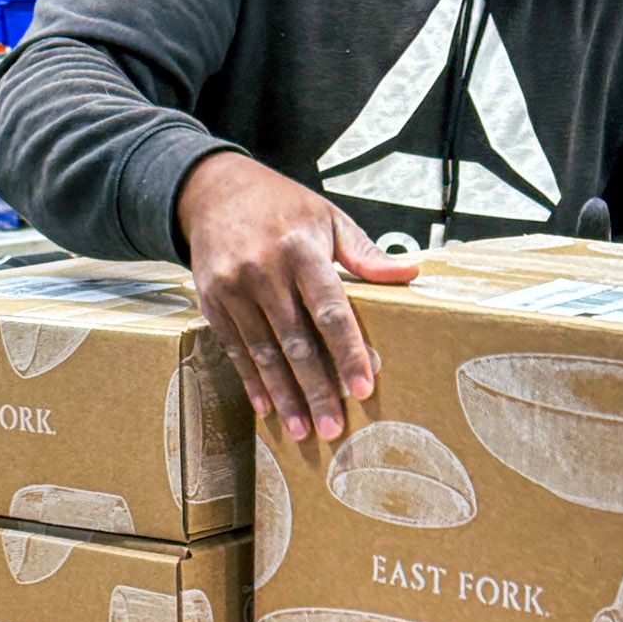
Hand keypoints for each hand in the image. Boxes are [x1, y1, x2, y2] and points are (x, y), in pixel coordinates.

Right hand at [178, 153, 419, 442]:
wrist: (212, 190)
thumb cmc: (281, 206)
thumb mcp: (327, 217)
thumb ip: (365, 252)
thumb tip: (410, 274)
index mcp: (301, 250)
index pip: (330, 310)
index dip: (348, 351)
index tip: (364, 386)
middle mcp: (264, 271)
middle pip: (296, 341)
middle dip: (316, 388)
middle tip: (333, 427)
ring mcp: (233, 288)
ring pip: (264, 352)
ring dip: (284, 395)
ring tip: (303, 431)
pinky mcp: (212, 301)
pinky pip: (235, 349)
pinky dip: (252, 381)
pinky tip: (268, 408)